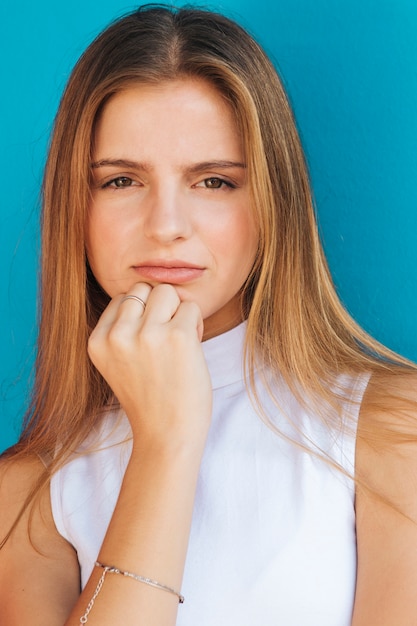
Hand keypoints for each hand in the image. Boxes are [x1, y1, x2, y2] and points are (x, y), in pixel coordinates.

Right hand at [87, 283, 211, 451]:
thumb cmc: (150, 399)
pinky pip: (192, 308)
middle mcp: (117, 335)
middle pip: (144, 289)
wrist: (167, 436)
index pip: (123, 298)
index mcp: (97, 341)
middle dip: (160, 307)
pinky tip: (192, 351)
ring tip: (180, 342)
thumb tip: (149, 291)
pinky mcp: (177, 337)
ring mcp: (146, 334)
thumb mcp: (119, 362)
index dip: (143, 314)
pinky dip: (197, 325)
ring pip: (168, 292)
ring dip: (179, 312)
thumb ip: (123, 330)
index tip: (151, 343)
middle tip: (168, 339)